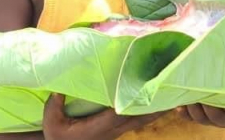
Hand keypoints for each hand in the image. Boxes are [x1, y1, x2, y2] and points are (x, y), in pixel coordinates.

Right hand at [43, 94, 165, 139]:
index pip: (121, 114)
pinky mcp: (117, 128)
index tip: (147, 93)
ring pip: (141, 119)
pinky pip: (138, 119)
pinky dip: (150, 111)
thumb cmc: (57, 134)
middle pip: (139, 117)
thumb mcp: (51, 121)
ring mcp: (116, 130)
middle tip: (171, 91)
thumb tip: (59, 90)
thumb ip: (55, 105)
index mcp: (99, 127)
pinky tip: (160, 103)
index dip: (135, 105)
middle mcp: (112, 129)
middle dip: (155, 106)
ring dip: (156, 109)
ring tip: (173, 96)